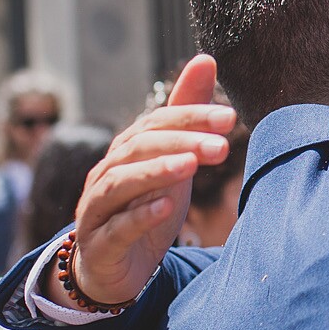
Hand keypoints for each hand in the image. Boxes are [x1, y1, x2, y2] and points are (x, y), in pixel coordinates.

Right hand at [51, 55, 237, 308]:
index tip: (230, 117)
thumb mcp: (173, 161)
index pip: (157, 123)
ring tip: (190, 165)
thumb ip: (185, 115)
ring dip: (157, 171)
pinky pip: (116, 227)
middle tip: (222, 145)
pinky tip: (166, 208)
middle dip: (181, 142)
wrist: (112, 270)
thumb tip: (205, 59)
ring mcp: (97, 208)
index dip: (192, 117)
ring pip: (121, 182)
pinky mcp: (99, 244)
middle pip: (140, 147)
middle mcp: (107, 173)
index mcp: (127, 150)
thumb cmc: (143, 208)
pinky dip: (140, 216)